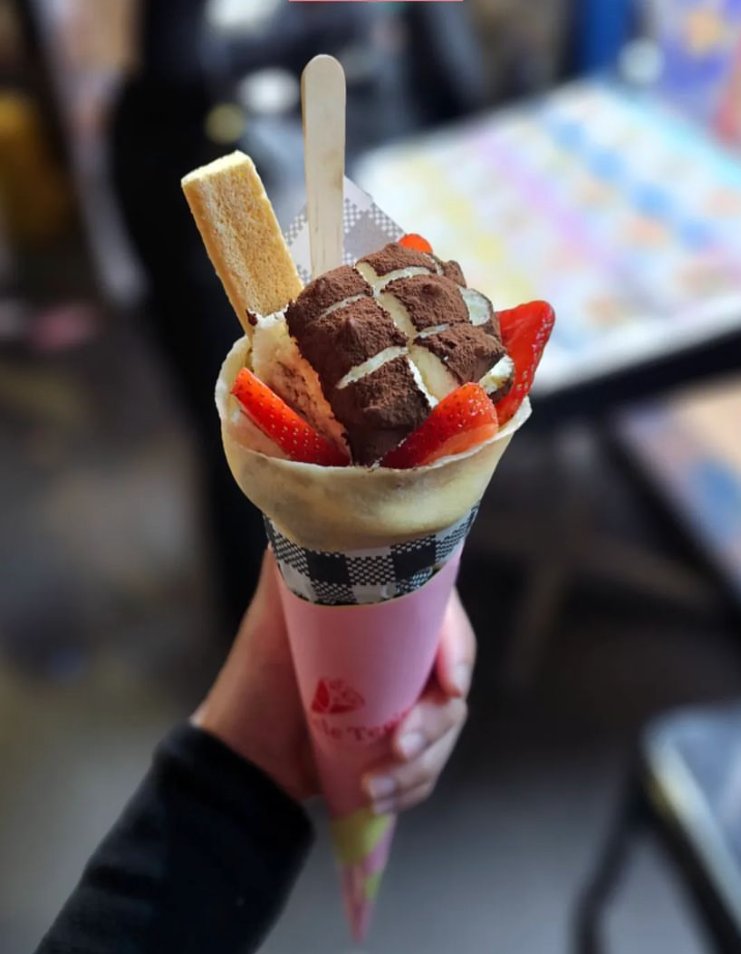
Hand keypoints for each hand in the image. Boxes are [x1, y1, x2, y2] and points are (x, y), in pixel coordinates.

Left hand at [194, 551, 475, 810]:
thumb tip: (312, 494)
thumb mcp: (281, 599)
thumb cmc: (262, 663)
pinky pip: (426, 773)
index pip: (447, 628)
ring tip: (372, 787)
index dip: (458, 653)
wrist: (242, 742)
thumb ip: (300, 549)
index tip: (451, 684)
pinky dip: (407, 791)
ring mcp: (406, 707)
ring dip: (419, 768)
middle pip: (453, 689)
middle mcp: (409, 660)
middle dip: (435, 725)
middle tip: (399, 746)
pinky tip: (374, 799)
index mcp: (395, 622)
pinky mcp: (399, 751)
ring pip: (446, 737)